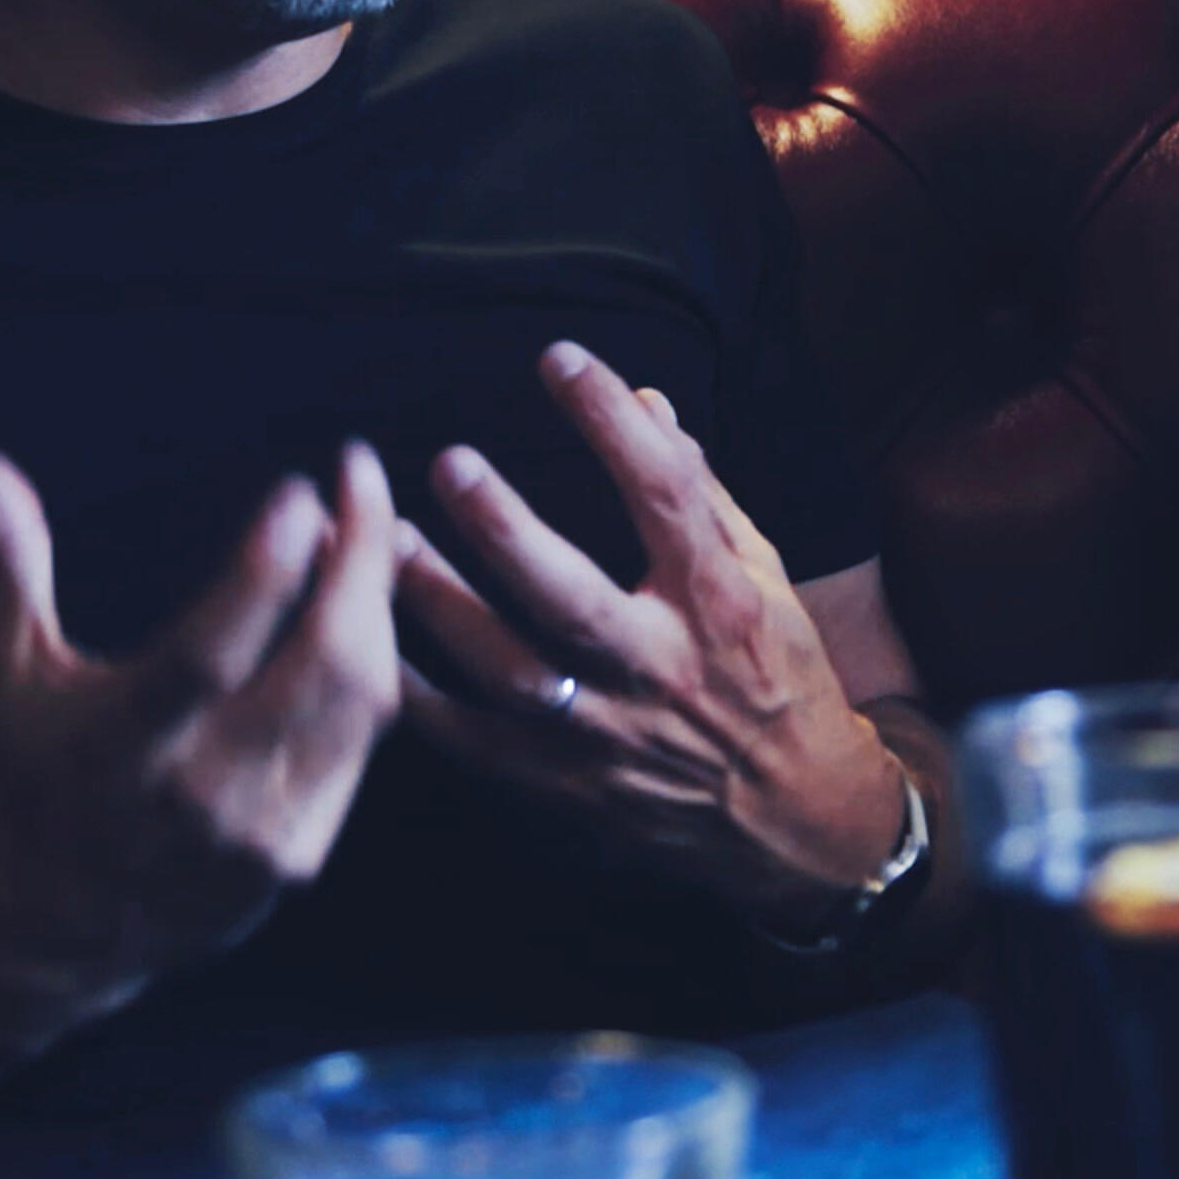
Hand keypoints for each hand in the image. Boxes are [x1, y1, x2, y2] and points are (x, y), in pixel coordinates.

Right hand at [0, 436, 409, 1018]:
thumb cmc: (18, 777)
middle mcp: (197, 798)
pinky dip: (375, 667)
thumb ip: (4, 553)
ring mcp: (258, 837)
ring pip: (362, 700)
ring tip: (366, 528)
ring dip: (376, 603)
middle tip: (359, 474)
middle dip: (358, 558)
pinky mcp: (297, 859)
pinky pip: (363, 745)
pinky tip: (366, 608)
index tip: (299, 490)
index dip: (262, 571)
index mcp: (117, 748)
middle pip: (320, 666)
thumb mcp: (4, 669)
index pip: (209, 654)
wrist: (39, 936)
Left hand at [401, 342, 907, 926]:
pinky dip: (425, 700)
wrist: (799, 819)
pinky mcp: (571, 789)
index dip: (611, 423)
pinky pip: (481, 745)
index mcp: (720, 604)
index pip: (666, 495)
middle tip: (449, 462)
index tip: (560, 359)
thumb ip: (699, 491)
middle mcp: (665, 669)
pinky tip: (380, 645)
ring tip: (387, 544)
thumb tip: (646, 402)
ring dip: (444, 606)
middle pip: (572, 598)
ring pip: (512, 673)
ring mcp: (612, 736)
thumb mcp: (764, 577)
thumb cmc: (780, 677)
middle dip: (506, 529)